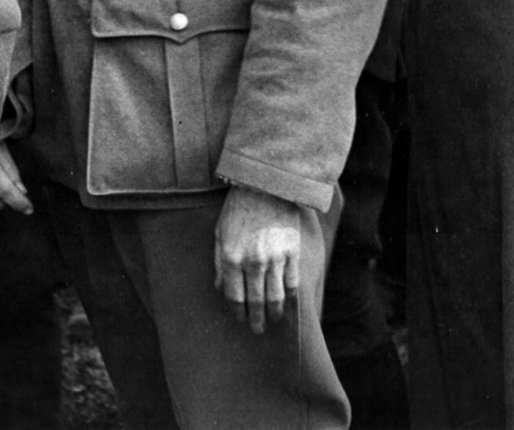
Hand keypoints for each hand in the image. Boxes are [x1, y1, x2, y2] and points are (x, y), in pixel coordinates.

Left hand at [213, 184, 300, 333]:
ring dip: (274, 313)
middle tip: (258, 329)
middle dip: (256, 319)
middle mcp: (253, 261)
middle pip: (256, 302)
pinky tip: (286, 302)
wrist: (266, 184)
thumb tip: (220, 288)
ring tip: (273, 320)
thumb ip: (220, 263)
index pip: (235, 297)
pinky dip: (289, 296)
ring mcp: (275, 257)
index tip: (241, 320)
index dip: (238, 312)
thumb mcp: (220, 233)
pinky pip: (292, 282)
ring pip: (276, 297)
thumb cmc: (239, 208)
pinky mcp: (293, 250)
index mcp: (232, 257)